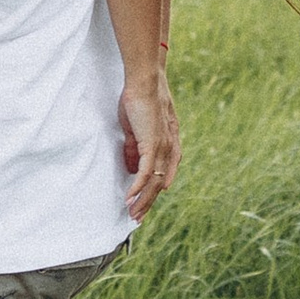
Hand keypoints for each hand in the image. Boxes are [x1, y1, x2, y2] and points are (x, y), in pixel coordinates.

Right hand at [118, 72, 180, 221]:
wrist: (145, 82)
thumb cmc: (139, 99)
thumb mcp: (136, 127)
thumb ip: (135, 147)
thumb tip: (131, 167)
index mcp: (169, 143)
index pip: (165, 172)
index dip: (156, 189)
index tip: (145, 201)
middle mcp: (170, 148)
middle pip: (160, 183)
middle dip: (148, 201)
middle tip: (137, 216)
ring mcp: (163, 148)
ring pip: (154, 183)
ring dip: (143, 200)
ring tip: (132, 213)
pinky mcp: (152, 146)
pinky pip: (145, 174)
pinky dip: (137, 188)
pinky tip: (129, 198)